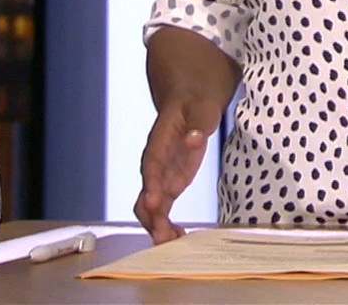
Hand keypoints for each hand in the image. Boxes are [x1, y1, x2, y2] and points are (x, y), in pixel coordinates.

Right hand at [134, 99, 220, 243]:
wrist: (189, 105)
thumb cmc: (195, 106)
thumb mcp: (202, 110)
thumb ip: (198, 125)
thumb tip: (194, 138)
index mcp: (160, 143)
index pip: (152, 166)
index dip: (151, 185)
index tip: (154, 203)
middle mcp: (155, 164)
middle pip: (145, 193)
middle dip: (152, 216)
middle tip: (163, 236)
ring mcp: (161, 176)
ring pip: (150, 206)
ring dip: (157, 225)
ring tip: (171, 241)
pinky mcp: (169, 185)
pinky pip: (162, 209)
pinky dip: (166, 223)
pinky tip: (177, 237)